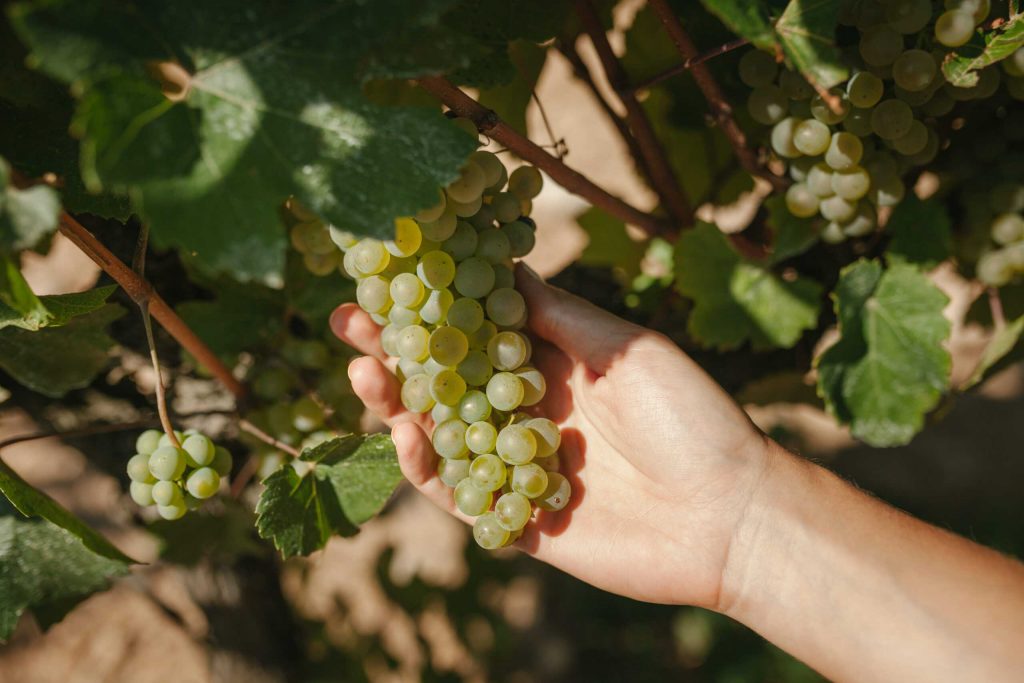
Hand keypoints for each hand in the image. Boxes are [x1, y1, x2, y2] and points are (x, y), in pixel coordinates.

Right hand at [330, 265, 771, 606]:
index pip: (477, 330)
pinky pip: (459, 493)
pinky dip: (426, 468)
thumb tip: (506, 265)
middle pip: (447, 378)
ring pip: (442, 432)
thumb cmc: (691, 417)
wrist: (729, 514)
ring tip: (362, 371)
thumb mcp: (626, 349)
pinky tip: (404, 437)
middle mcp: (528, 410)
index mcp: (555, 364)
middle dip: (397, 350)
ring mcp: (517, 464)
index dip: (434, 304)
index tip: (390, 275)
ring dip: (397, 404)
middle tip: (348, 322)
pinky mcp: (518, 518)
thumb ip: (560, 316)